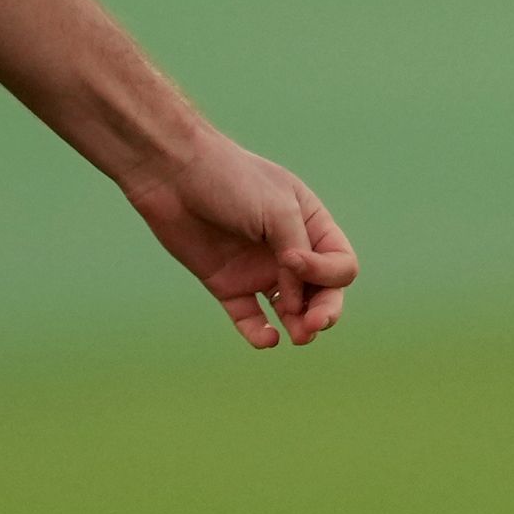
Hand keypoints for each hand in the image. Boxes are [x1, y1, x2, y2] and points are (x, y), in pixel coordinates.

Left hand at [118, 130, 353, 348]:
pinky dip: (260, 333)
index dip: (326, 273)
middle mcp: (290, 250)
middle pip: (323, 293)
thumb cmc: (231, 180)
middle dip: (325, 311)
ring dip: (299, 326)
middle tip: (313, 326)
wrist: (174, 174)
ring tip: (296, 337)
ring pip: (291, 311)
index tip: (290, 260)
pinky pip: (250, 318)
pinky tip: (266, 340)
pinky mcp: (228, 284)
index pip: (340, 265)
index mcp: (311, 225)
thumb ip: (298, 255)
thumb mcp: (279, 210)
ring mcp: (259, 269)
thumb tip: (297, 303)